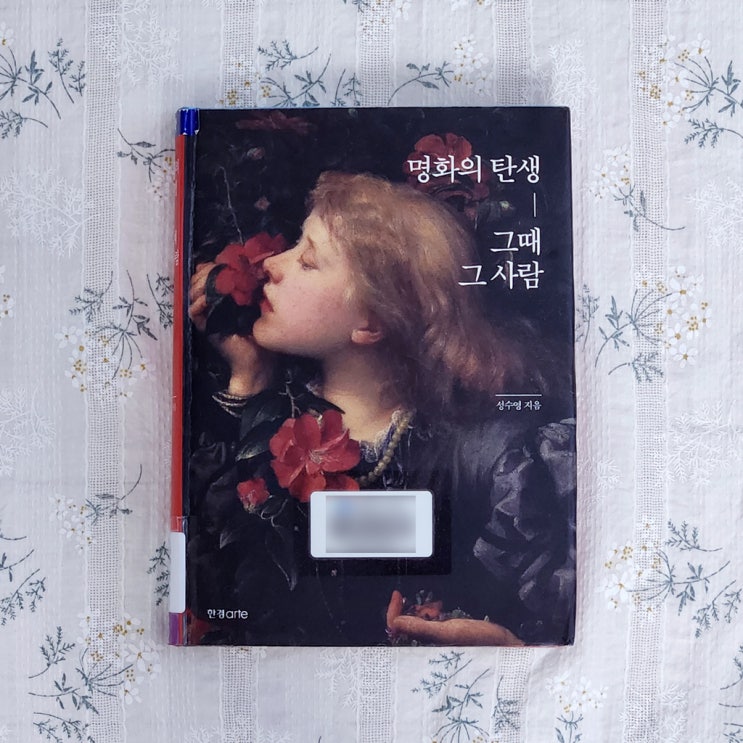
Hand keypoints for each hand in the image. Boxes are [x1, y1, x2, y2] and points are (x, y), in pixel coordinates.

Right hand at [189, 262, 274, 395]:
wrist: (259, 360)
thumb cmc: (262, 331)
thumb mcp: (257, 303)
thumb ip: (248, 286)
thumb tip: (242, 267)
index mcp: (222, 296)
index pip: (206, 274)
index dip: (209, 267)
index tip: (221, 263)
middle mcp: (211, 305)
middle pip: (196, 280)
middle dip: (205, 272)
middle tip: (217, 270)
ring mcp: (207, 316)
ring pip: (192, 293)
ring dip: (201, 284)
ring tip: (214, 283)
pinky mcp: (206, 327)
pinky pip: (194, 311)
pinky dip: (199, 302)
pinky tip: (208, 298)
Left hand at [386, 590, 523, 645]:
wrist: (513, 653)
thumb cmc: (484, 646)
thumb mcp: (450, 633)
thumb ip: (421, 629)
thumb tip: (394, 622)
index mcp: (424, 652)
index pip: (397, 631)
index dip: (394, 612)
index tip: (397, 595)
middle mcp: (428, 649)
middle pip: (407, 625)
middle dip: (413, 609)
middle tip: (425, 602)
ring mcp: (439, 644)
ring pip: (419, 623)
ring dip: (424, 610)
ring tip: (436, 605)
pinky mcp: (449, 638)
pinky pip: (433, 624)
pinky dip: (434, 613)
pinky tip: (442, 608)